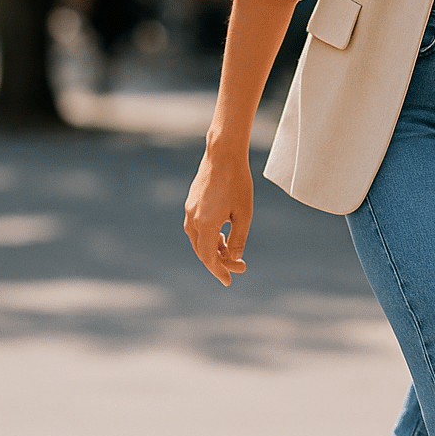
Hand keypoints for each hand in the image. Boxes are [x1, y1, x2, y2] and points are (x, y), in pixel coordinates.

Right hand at [184, 148, 252, 285]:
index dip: (219, 271)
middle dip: (220, 262)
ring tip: (232, 250)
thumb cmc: (238, 183)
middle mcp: (193, 219)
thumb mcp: (244, 214)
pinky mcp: (191, 204)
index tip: (229, 281)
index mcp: (206, 224)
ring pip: (198, 241)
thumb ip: (238, 239)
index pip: (209, 258)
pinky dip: (209, 237)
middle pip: (203, 252)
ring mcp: (189, 211)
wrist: (223, 154)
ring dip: (214, 249)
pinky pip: (196, 229)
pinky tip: (222, 235)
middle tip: (241, 266)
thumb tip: (235, 259)